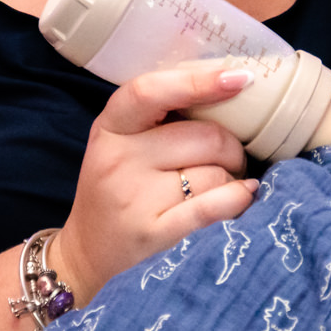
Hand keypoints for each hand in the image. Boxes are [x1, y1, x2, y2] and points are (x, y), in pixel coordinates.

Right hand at [52, 64, 259, 304]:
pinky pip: (212, 206)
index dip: (198, 81)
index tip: (239, 78)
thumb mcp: (121, 141)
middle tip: (229, 157)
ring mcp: (134, 199)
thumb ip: (160, 114)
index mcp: (110, 127)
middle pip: (204, 136)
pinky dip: (237, 198)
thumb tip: (228, 84)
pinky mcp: (153, 234)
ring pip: (216, 172)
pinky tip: (245, 194)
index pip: (151, 91)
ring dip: (232, 177)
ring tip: (222, 184)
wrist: (86, 252)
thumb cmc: (116, 187)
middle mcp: (118, 160)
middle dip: (231, 145)